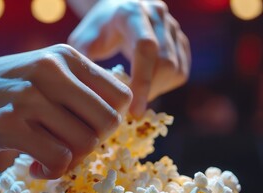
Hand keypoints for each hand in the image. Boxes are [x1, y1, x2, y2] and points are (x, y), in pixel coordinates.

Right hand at [0, 44, 131, 178]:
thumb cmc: (0, 91)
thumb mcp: (42, 73)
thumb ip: (78, 89)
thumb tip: (115, 120)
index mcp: (65, 56)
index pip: (121, 96)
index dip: (111, 120)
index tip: (88, 129)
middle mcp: (51, 70)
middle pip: (109, 122)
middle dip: (95, 143)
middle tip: (71, 147)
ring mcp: (29, 96)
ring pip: (85, 143)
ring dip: (71, 160)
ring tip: (49, 158)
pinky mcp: (10, 124)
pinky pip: (59, 159)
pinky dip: (53, 172)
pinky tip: (35, 167)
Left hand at [68, 0, 189, 116]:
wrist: (115, 12)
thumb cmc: (96, 31)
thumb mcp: (82, 43)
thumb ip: (86, 66)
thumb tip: (96, 98)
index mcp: (131, 13)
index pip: (145, 47)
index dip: (142, 82)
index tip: (134, 111)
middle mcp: (156, 15)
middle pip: (165, 62)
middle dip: (149, 91)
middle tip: (131, 106)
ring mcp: (172, 27)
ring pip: (175, 69)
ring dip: (157, 90)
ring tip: (136, 94)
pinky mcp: (180, 40)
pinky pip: (180, 71)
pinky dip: (165, 86)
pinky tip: (147, 85)